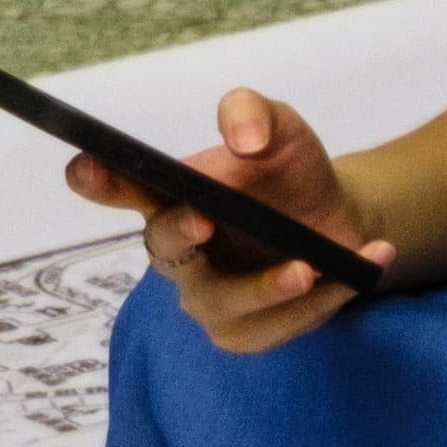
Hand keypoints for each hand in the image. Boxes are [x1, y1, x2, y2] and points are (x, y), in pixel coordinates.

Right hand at [80, 86, 396, 356]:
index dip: (98, 180)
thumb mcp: (280, 127)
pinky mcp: (248, 333)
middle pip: (162, 251)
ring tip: (310, 267)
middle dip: (179, 236)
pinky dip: (323, 301)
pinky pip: (277, 327)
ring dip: (266, 289)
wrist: (341, 219)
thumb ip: (254, 114)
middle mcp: (179, 252)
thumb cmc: (291, 173)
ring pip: (223, 304)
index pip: (121, 187)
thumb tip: (243, 138)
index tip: (85, 167)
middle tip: (204, 218)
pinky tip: (361, 267)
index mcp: (169, 196)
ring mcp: (210, 299)